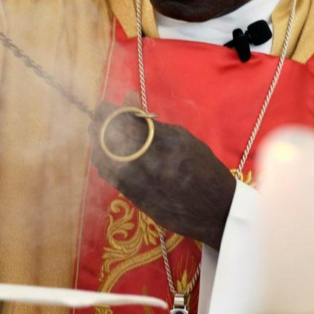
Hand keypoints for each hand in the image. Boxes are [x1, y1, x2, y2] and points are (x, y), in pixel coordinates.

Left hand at [89, 99, 236, 248]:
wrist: (218, 211)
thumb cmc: (204, 169)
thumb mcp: (186, 140)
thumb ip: (155, 124)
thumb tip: (130, 101)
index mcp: (168, 142)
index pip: (129, 121)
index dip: (110, 112)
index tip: (104, 106)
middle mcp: (154, 161)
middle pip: (114, 139)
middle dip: (100, 127)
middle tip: (95, 121)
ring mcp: (144, 181)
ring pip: (108, 159)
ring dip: (98, 145)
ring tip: (98, 138)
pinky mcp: (138, 199)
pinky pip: (112, 178)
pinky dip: (104, 165)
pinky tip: (104, 158)